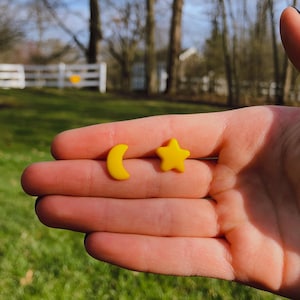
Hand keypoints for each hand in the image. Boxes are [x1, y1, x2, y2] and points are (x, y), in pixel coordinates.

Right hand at [21, 105, 299, 297]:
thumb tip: (287, 10)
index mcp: (250, 133)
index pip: (164, 136)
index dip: (111, 140)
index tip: (62, 143)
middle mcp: (235, 175)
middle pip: (148, 178)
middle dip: (88, 180)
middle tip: (34, 181)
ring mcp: (238, 222)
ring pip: (158, 218)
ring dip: (101, 215)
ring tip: (49, 211)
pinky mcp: (250, 265)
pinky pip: (187, 258)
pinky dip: (142, 252)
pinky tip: (96, 242)